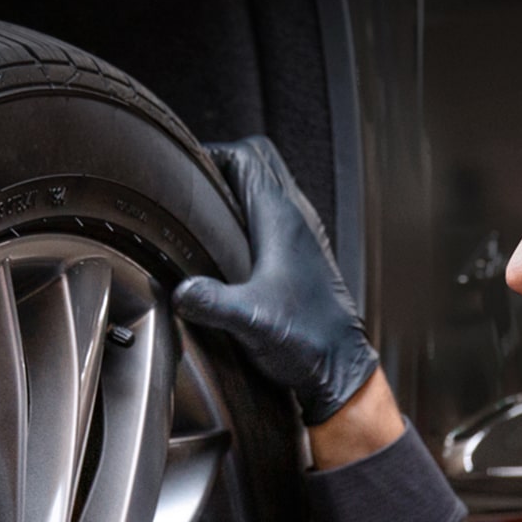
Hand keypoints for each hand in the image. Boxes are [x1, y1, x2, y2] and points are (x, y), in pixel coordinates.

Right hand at [174, 136, 379, 425]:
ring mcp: (303, 234)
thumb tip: (179, 291)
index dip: (210, 155)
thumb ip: (214, 303)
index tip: (181, 171)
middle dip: (223, 163)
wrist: (342, 366)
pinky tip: (230, 245)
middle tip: (189, 186)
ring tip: (203, 211)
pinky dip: (250, 212)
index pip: (245, 157)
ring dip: (238, 186)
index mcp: (281, 219)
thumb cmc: (307, 341)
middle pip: (260, 160)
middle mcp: (296, 217)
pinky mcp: (304, 254)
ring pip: (269, 184)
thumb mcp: (252, 321)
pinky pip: (274, 213)